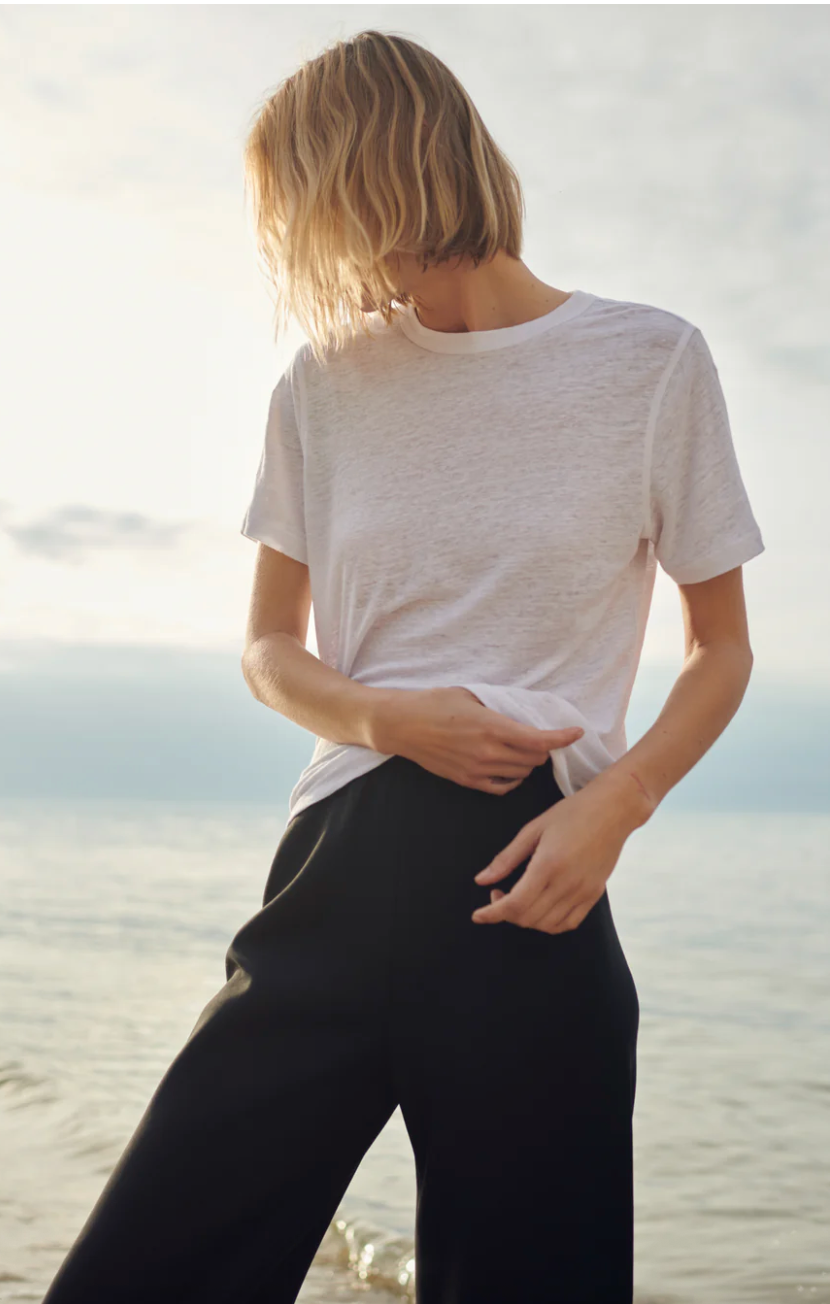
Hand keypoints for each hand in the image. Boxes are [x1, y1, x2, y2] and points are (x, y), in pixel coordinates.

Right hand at [369, 685, 583, 794]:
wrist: (402, 725)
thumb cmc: (434, 703)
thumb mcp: (472, 696)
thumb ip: (500, 707)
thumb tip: (524, 714)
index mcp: (492, 727)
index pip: (539, 739)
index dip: (562, 737)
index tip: (576, 732)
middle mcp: (488, 752)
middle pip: (534, 758)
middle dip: (544, 748)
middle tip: (543, 737)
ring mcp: (478, 770)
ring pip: (522, 774)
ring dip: (529, 762)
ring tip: (524, 750)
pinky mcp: (467, 781)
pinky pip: (503, 787)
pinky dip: (514, 779)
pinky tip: (511, 768)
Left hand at [471, 773, 647, 931]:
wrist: (613, 810)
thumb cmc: (571, 813)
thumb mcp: (533, 829)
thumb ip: (506, 858)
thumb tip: (481, 880)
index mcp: (548, 865)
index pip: (515, 904)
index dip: (492, 914)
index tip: (478, 915)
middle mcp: (567, 884)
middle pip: (528, 918)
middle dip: (505, 913)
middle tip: (498, 893)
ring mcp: (583, 892)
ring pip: (546, 925)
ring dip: (525, 919)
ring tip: (518, 899)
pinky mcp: (595, 895)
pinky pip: (568, 924)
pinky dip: (549, 924)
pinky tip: (540, 907)